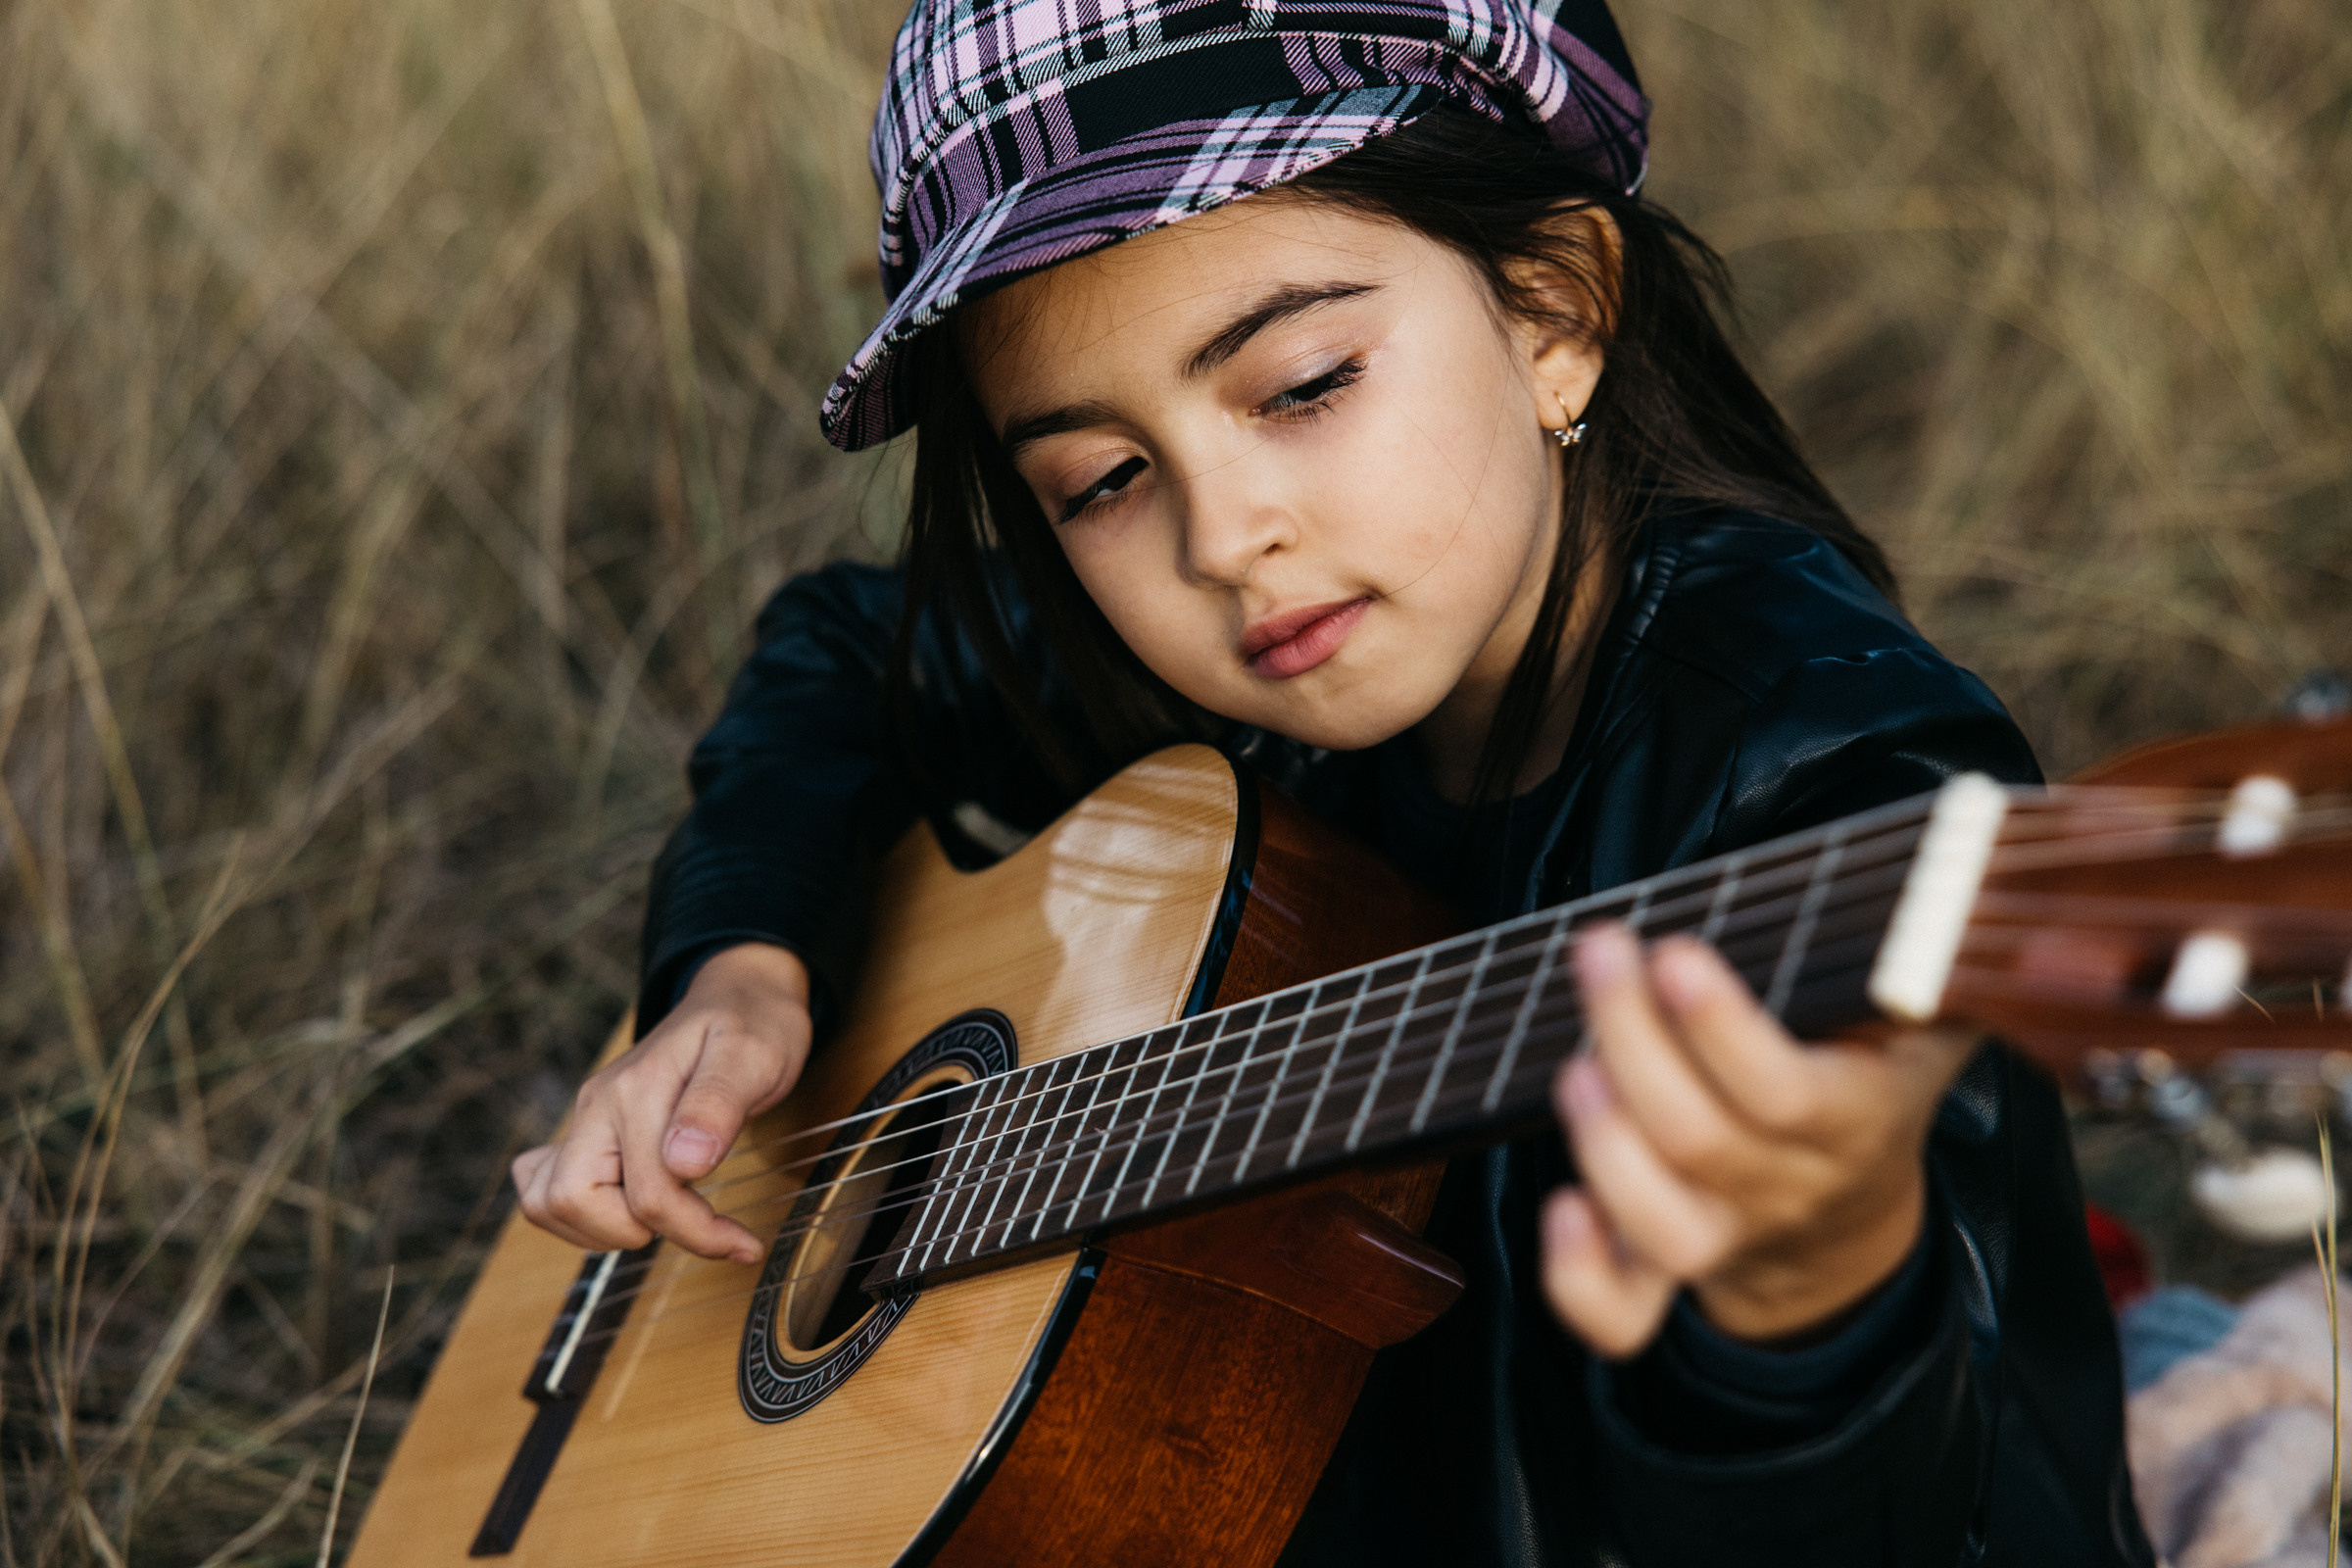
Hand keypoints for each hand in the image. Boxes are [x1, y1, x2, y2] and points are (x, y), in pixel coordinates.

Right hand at [512, 943, 812, 1262]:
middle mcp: (599, 1104)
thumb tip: (685, 1163)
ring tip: (668, 1216)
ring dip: (604, 1231)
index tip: (744, 1244)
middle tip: (696, 1222)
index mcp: (638, 1089)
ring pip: (548, 1202)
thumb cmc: (754, 1024)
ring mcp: (589, 1117)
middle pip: (571, 1201)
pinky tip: (626, 1207)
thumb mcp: (756, 1055)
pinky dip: (578, 1215)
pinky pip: (547, 1186)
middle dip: (637, 1232)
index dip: (697, 1232)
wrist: (739, 994)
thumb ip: (719, 1104)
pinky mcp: (591, 1130)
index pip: (648, 1194)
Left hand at [1540, 923, 1975, 1356]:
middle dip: (1632, 1040)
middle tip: (1600, 952)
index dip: (1722, 1030)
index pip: (1786, 1093)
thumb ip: (1930, 966)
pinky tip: (1559, 1209)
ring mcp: (1724, 1238)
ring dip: (1605, 1148)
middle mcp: (1785, 1188)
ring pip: (1664, 1228)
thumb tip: (1941, 903)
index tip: (1674, 953)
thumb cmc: (1860, 1075)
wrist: (1848, 1211)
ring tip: (1572, 1067)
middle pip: (1699, 1140)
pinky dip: (1579, 1279)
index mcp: (1851, 1120)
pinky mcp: (1663, 1274)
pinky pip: (1622, 1316)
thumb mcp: (1917, 1020)